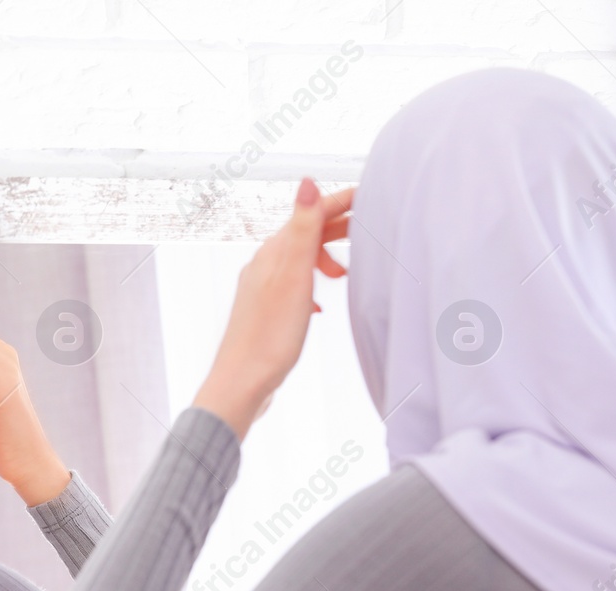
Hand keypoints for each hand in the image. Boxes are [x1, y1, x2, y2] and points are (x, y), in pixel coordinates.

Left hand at [193, 177, 352, 439]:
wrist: (241, 384)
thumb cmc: (270, 335)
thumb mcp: (293, 277)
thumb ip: (302, 230)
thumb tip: (306, 182)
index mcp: (272, 253)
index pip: (309, 214)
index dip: (341, 202)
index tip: (374, 195)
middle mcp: (263, 266)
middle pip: (304, 235)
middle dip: (337, 230)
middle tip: (371, 233)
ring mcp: (261, 291)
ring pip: (299, 262)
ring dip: (325, 259)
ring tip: (345, 276)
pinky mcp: (264, 315)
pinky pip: (292, 289)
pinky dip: (311, 287)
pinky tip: (320, 307)